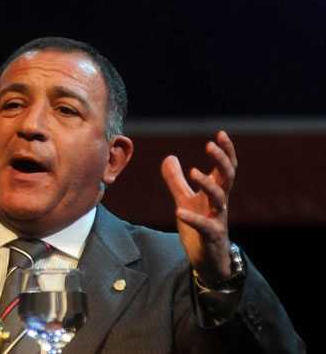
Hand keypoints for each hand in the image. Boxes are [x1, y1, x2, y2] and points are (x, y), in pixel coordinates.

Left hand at [160, 131, 237, 280]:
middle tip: (210, 145)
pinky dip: (192, 218)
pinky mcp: (211, 237)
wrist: (207, 260)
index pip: (225, 168)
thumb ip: (176, 180)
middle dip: (221, 160)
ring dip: (208, 183)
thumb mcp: (185, 200)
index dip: (225, 152)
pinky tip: (179, 211)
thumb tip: (169, 157)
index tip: (221, 134)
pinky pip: (205, 226)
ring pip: (220, 198)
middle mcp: (220, 204)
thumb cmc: (199, 227)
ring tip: (193, 171)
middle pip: (227, 178)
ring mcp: (218, 219)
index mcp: (215, 193)